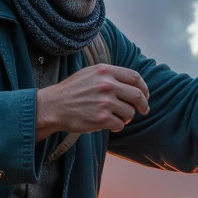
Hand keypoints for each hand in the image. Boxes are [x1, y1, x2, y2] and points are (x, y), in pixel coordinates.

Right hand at [35, 63, 149, 138]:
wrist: (53, 106)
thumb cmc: (71, 91)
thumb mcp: (89, 73)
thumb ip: (109, 75)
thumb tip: (132, 83)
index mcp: (105, 71)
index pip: (135, 78)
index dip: (143, 88)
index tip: (145, 95)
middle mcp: (107, 85)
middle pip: (137, 95)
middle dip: (143, 105)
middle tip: (143, 110)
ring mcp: (105, 102)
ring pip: (129, 112)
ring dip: (126, 117)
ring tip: (117, 117)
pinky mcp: (102, 118)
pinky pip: (120, 124)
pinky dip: (117, 126)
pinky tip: (109, 125)